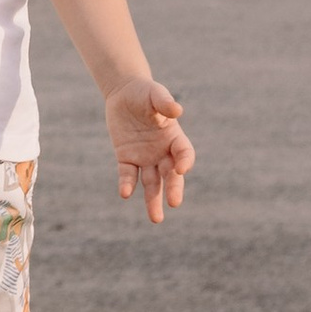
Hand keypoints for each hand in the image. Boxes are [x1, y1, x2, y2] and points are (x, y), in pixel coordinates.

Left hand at [105, 77, 193, 223]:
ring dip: (153, 200)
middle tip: (174, 203)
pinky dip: (127, 184)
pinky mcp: (127, 158)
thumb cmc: (146, 92)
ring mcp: (145, 158)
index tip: (181, 169)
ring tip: (156, 219)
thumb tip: (177, 110)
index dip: (185, 161)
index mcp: (175, 138)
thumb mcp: (155, 93)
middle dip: (173, 189)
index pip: (184, 154)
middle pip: (170, 175)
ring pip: (152, 183)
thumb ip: (164, 102)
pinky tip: (125, 193)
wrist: (125, 93)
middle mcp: (163, 153)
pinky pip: (128, 174)